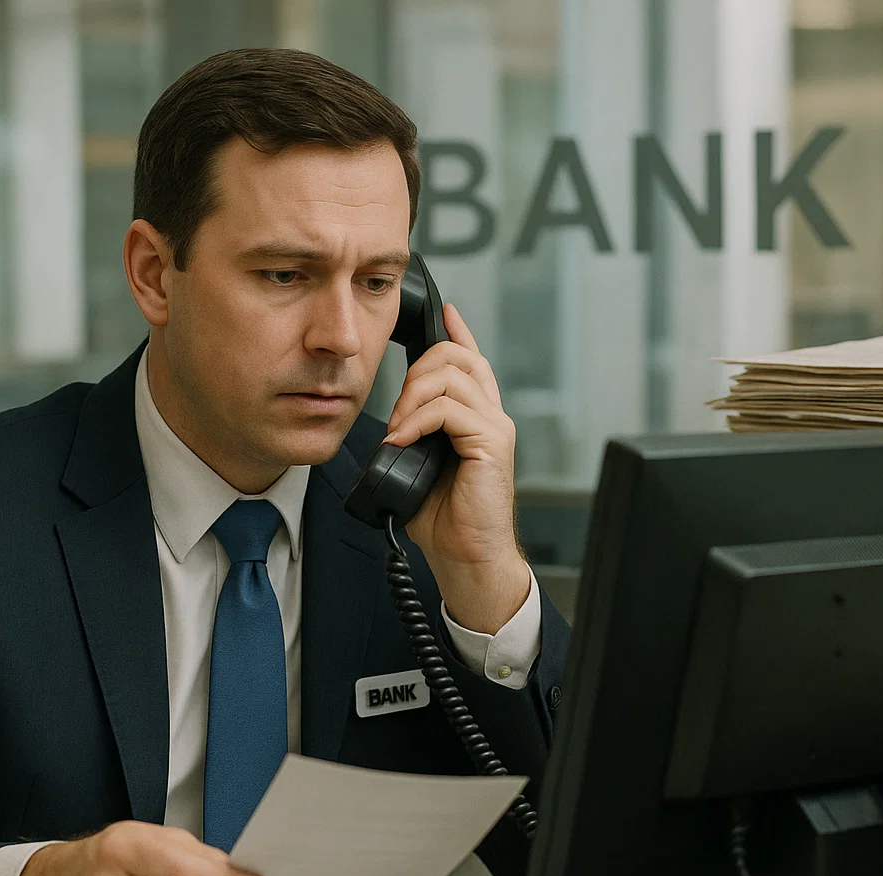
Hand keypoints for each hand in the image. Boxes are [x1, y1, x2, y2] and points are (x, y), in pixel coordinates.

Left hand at [383, 303, 530, 634]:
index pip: (471, 359)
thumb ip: (412, 434)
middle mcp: (491, 415)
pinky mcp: (493, 443)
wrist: (465, 557)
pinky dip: (418, 419)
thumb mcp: (417, 464)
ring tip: (397, 431)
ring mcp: (495, 427)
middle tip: (395, 412)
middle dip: (416, 371)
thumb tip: (388, 421)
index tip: (443, 311)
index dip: (457, 332)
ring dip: (412, 397)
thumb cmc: (444, 519)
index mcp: (476, 417)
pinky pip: (451, 408)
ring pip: (451, 375)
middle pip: (456, 356)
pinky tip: (404, 440)